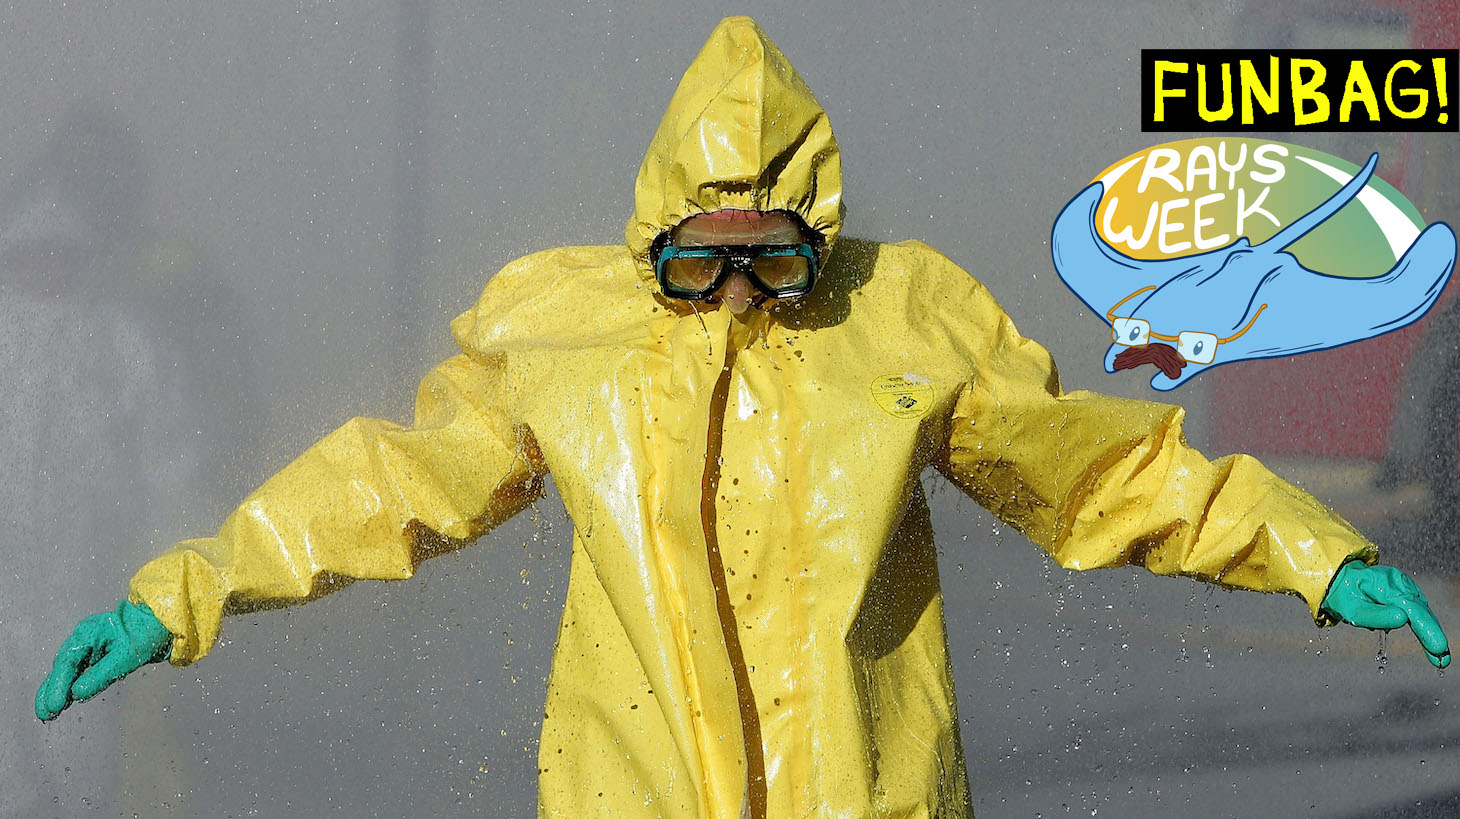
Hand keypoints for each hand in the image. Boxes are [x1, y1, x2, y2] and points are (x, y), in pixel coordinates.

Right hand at [35, 600, 171, 720]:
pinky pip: (78, 670)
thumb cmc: (147, 632)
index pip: (67, 662)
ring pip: (67, 669)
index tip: (53, 706)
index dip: (58, 685)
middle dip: (52, 690)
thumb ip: (102, 674)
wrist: (162, 620)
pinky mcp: (96, 653)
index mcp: (88, 633)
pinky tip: (64, 700)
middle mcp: (84, 638)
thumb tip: (77, 693)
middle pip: (62, 666)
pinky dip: (70, 685)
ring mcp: (88, 645)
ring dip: (57, 690)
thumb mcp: (127, 655)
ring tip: (48, 712)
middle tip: (43, 713)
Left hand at [1321, 561, 1449, 668]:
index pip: (1412, 609)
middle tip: (1442, 660)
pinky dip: (1422, 624)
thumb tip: (1403, 619)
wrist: (1341, 580)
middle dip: (1432, 635)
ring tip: (1436, 654)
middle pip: (1421, 611)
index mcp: (1386, 586)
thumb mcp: (1352, 610)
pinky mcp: (1405, 591)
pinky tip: (1426, 638)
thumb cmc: (1344, 596)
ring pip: (1422, 611)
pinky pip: (1417, 609)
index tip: (1438, 647)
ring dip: (1429, 631)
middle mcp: (1399, 583)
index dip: (1427, 629)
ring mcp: (1404, 586)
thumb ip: (1376, 616)